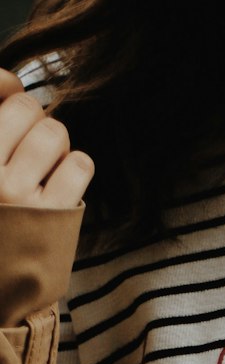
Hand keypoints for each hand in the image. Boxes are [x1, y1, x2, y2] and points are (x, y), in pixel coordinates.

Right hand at [0, 66, 93, 207]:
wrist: (0, 283)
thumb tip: (12, 80)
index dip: (8, 88)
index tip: (11, 102)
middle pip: (26, 108)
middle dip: (36, 122)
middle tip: (31, 150)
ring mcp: (15, 193)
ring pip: (53, 133)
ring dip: (58, 146)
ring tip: (46, 169)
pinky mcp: (50, 215)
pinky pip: (79, 164)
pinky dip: (77, 168)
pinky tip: (64, 185)